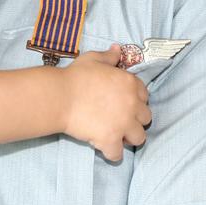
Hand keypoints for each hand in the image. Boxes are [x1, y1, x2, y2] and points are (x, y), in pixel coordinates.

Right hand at [60, 44, 151, 160]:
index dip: (134, 100)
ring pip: (139, 138)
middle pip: (146, 118)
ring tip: (115, 135)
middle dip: (134, 119)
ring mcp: (123, 124)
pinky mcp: (110, 140)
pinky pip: (117, 154)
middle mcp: (132, 104)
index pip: (144, 95)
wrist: (59, 96)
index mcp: (130, 83)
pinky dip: (111, 153)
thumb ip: (109, 56)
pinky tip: (104, 148)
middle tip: (119, 119)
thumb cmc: (75, 76)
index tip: (124, 103)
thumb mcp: (93, 59)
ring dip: (128, 137)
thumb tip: (118, 49)